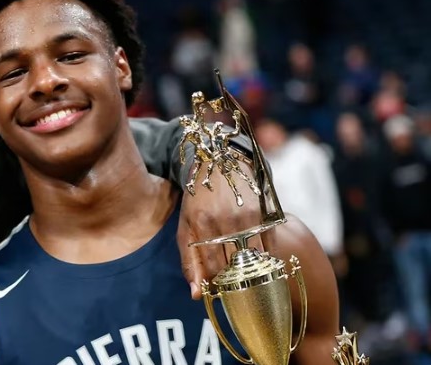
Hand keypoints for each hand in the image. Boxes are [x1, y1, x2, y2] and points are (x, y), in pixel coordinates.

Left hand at [177, 163, 265, 298]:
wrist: (220, 160)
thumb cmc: (198, 198)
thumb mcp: (186, 225)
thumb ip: (189, 260)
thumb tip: (196, 295)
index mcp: (203, 223)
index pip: (213, 267)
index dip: (216, 283)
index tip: (217, 289)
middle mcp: (227, 220)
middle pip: (235, 266)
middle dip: (234, 281)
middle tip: (232, 285)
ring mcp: (249, 217)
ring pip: (256, 260)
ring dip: (252, 273)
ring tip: (245, 276)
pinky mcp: (266, 213)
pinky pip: (271, 247)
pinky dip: (266, 260)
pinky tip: (259, 262)